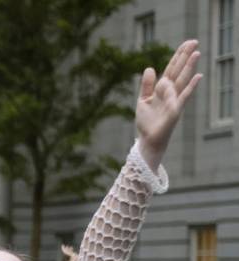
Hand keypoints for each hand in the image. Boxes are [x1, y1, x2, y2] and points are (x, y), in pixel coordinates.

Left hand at [135, 40, 201, 168]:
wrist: (148, 138)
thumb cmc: (147, 121)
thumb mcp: (143, 100)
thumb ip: (147, 85)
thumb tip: (149, 67)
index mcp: (162, 88)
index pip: (171, 68)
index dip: (178, 56)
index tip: (186, 44)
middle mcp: (170, 91)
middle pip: (179, 70)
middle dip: (185, 56)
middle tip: (194, 41)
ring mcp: (174, 99)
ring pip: (183, 79)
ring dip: (189, 66)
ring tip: (197, 53)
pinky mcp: (176, 109)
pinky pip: (184, 96)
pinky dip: (191, 86)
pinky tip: (198, 76)